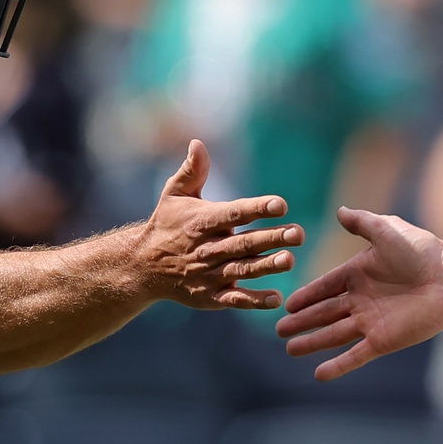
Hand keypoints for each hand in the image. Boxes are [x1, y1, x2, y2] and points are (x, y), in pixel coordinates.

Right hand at [132, 141, 300, 309]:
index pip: (233, 213)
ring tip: (290, 260)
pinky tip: (276, 299)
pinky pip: (234, 299)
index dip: (256, 208)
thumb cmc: (167, 223)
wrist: (143, 266)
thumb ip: (191, 171)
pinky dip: (254, 300)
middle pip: (244, 243)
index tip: (281, 204)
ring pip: (242, 270)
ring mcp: (209, 274)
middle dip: (271, 238)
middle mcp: (207, 248)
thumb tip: (197, 142)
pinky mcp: (210, 296)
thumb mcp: (174, 194)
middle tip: (299, 233)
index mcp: (201, 221)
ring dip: (267, 267)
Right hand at [276, 208, 442, 379]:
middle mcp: (361, 300)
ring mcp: (371, 322)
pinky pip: (355, 356)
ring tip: (290, 350)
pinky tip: (319, 374)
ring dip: (312, 342)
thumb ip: (362, 223)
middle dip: (302, 322)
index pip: (324, 288)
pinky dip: (338, 366)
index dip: (306, 296)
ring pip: (334, 335)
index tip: (287, 305)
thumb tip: (340, 211)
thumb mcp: (387, 230)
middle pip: (324, 313)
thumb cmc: (422, 251)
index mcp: (359, 274)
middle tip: (279, 329)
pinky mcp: (384, 340)